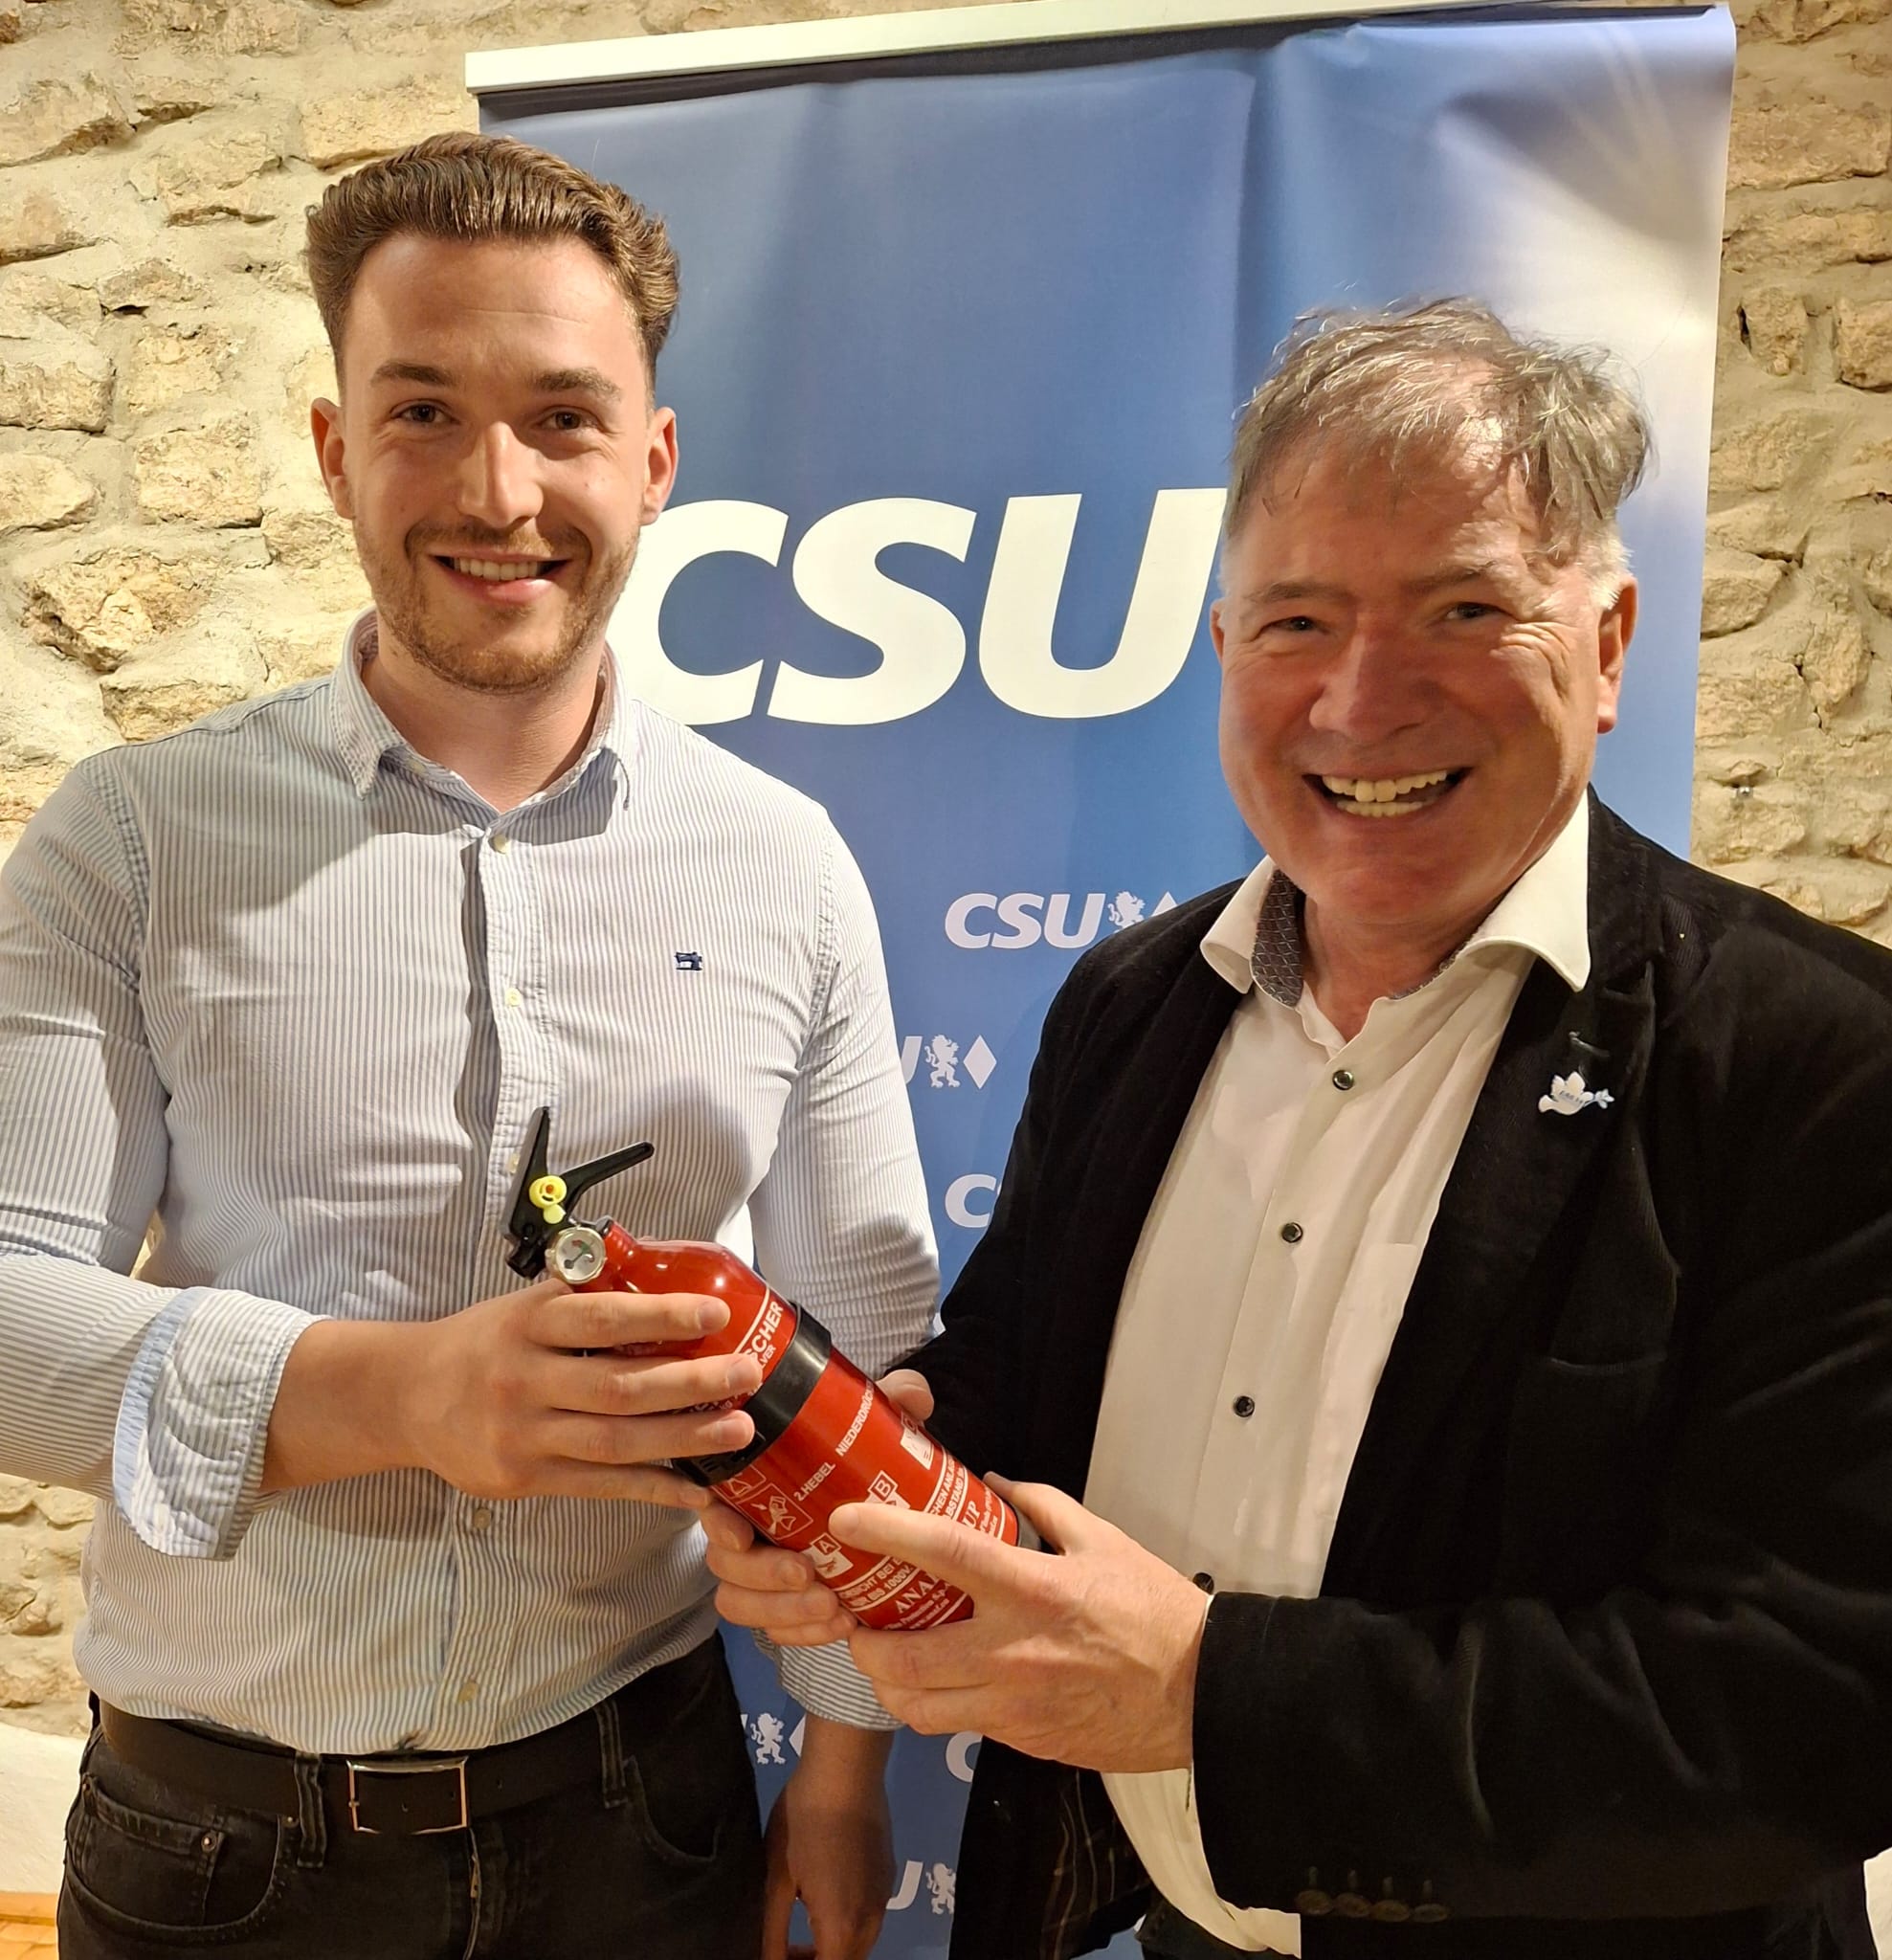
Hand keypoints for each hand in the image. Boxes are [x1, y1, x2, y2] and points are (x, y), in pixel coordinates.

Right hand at [266, 1278, 760, 1504]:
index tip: (714, 1315)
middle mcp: (523, 1380)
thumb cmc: (482, 1343)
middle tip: (745, 1375)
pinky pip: (599, 1486)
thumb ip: (581, 1299)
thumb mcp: (521, 1306)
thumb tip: (663, 1279)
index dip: (661, 1317)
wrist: (405, 1398)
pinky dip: (652, 1488)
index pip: (601, 1319)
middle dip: (691, 1383)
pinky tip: (695, 1488)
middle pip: (619, 1388)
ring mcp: (522, 1435)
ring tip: (737, 1431)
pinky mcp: (523, 1479)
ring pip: (615, 1442)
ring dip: (684, 1439)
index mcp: (527, 1325)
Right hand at [705, 1369, 935, 1642]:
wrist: (890, 1508)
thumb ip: (896, 1401)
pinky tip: (841, 1627)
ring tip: (833, 1607)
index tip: (743, 1535)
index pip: (713, 1502)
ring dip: (782, 1611)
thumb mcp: (880, 1424)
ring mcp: (762, 1573)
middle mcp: (748, 1528)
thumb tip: (913, 1395)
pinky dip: (802, 1634)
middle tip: (807, 1573)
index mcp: (756, 1482)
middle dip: (761, 1574)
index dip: (717, 1522)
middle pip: (724, 1564)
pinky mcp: (784, 1607)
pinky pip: (775, 1632)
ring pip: (741, 1605)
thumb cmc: (866, 1458)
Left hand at [762, 1718, 894, 1959]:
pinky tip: (826, 1891)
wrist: (844, 1771)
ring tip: (803, 1922)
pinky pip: (871, 1915)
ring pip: (862, 1942)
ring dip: (834, 1944)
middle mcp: (871, 1919)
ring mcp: (884, 1894)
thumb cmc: (802, 1823)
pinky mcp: (888, 1872)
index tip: (778, 1955)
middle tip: (785, 1947)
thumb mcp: (777, 1881)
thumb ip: (774, 1933)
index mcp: (841, 1927)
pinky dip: (848, 1921)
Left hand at [835, 1477, 1209, 1772]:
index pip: (944, 1553)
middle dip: (861, 1639)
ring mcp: (1013, 1705)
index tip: (845, 1519)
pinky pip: (957, 1725)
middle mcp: (1012, 1652)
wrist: (1201, 1694)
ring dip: (886, 1683)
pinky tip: (937, 1680)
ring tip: (882, 1656)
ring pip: (918, 1708)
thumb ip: (1043, 1505)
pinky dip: (932, 1704)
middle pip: (905, 1656)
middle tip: (853, 1615)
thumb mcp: (1103, 1539)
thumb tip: (992, 1483)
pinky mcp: (1021, 1741)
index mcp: (1033, 1589)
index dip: (887, 1533)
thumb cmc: (1153, 1608)